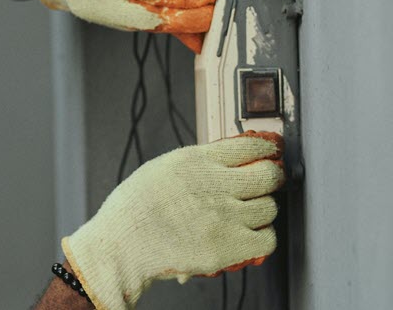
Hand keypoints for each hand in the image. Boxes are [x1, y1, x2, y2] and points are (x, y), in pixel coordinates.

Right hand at [62, 132, 283, 309]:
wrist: (121, 246)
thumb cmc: (134, 210)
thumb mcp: (163, 168)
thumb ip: (197, 164)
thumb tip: (226, 161)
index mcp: (197, 161)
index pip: (250, 145)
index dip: (267, 148)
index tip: (271, 152)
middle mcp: (215, 185)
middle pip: (269, 175)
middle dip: (272, 178)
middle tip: (268, 183)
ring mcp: (225, 216)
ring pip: (269, 208)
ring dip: (262, 211)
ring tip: (248, 214)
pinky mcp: (228, 247)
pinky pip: (267, 239)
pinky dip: (262, 238)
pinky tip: (249, 236)